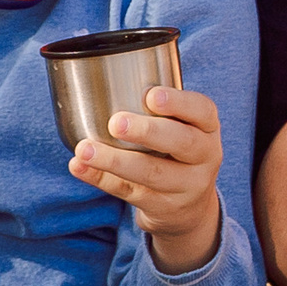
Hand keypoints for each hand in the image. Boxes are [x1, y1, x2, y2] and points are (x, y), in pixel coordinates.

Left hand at [70, 85, 224, 274]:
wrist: (190, 207)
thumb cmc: (176, 150)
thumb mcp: (182, 127)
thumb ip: (157, 108)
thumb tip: (101, 78)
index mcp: (207, 128)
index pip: (202, 111)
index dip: (179, 102)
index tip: (151, 95)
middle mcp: (204, 157)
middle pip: (182, 143)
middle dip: (148, 131)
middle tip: (115, 122)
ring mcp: (186, 186)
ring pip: (151, 173)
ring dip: (114, 160)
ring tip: (84, 149)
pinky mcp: (162, 207)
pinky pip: (128, 192)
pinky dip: (99, 178)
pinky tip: (79, 166)